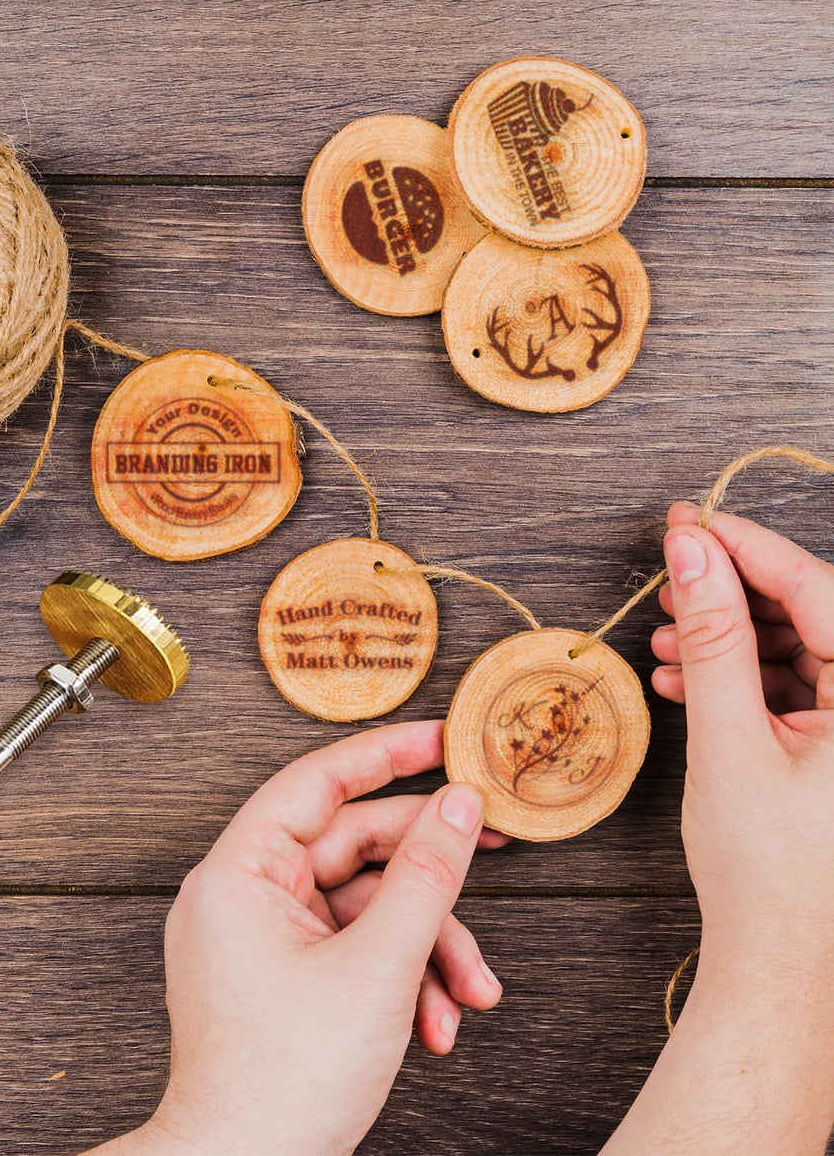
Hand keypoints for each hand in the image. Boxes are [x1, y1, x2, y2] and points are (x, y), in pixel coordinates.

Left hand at [92, 721, 504, 1155]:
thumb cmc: (283, 1082)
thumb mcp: (377, 968)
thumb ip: (426, 876)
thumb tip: (460, 805)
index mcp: (240, 872)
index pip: (317, 781)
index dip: (386, 753)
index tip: (444, 738)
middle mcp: (245, 894)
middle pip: (354, 848)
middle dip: (431, 878)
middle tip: (495, 852)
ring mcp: (264, 937)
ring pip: (366, 907)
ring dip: (427, 949)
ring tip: (471, 997)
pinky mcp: (285, 974)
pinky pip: (353, 948)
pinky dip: (400, 978)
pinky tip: (435, 1026)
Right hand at [651, 502, 833, 972]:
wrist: (781, 965)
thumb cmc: (770, 872)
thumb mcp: (730, 741)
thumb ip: (714, 638)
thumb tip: (693, 552)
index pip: (820, 591)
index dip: (747, 548)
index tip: (689, 519)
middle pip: (813, 616)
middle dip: (734, 593)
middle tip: (672, 573)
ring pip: (801, 650)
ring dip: (729, 638)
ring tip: (666, 639)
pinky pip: (795, 689)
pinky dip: (740, 677)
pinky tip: (686, 677)